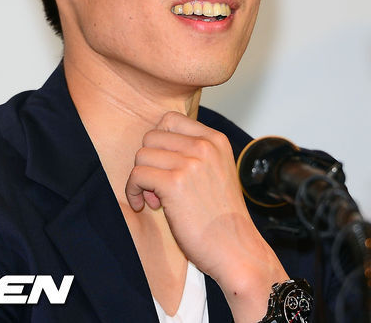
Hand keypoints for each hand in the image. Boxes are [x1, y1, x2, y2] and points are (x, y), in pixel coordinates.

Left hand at [125, 111, 287, 321]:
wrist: (237, 250)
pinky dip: (133, 191)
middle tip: (157, 186)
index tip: (163, 164)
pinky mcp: (174, 184)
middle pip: (151, 136)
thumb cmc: (222, 217)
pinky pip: (137, 175)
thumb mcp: (217, 170)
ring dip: (141, 178)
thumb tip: (155, 143)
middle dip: (149, 161)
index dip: (159, 142)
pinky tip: (144, 205)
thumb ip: (194, 152)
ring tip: (154, 198)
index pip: (170, 119)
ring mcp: (190, 163)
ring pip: (141, 155)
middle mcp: (204, 146)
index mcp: (215, 140)